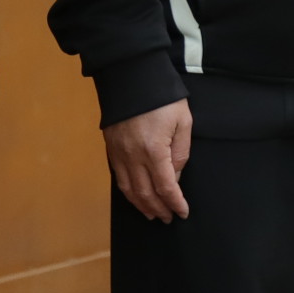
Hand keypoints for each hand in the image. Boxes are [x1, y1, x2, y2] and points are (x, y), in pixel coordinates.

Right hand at [106, 100, 193, 221]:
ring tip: (152, 214)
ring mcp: (119, 153)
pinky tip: (135, 196)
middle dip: (159, 209)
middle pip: (146, 194)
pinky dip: (128, 192)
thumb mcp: (183, 121)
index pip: (166, 187)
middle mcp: (133, 156)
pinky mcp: (110, 147)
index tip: (183, 212)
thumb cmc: (161, 96)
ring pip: (129, 190)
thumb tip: (174, 177)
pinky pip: (118, 177)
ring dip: (141, 206)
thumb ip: (180, 152)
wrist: (130, 75)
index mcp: (154, 150)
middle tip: (169, 218)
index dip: (175, 204)